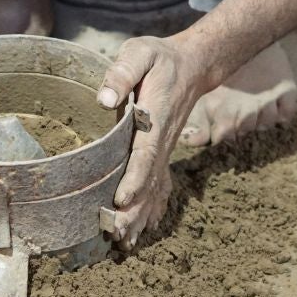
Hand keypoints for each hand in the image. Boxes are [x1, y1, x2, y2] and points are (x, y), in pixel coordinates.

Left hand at [96, 35, 215, 247]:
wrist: (193, 65)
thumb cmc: (159, 58)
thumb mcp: (140, 53)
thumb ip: (122, 73)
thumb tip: (104, 98)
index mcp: (153, 118)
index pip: (144, 154)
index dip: (134, 178)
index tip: (121, 200)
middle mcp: (162, 141)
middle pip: (149, 182)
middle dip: (133, 210)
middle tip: (115, 235)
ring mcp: (165, 150)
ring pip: (154, 189)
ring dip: (140, 216)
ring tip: (124, 243)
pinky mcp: (163, 153)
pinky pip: (159, 186)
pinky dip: (151, 209)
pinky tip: (142, 230)